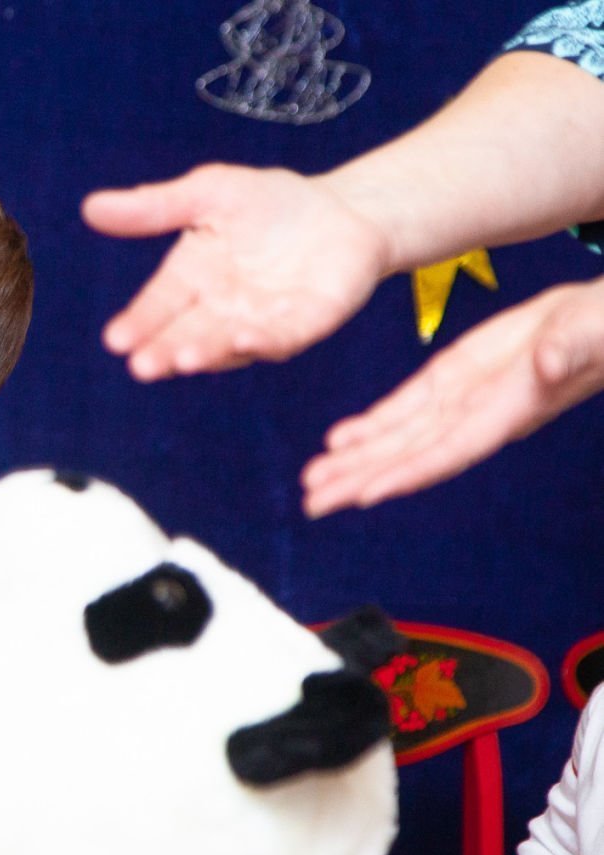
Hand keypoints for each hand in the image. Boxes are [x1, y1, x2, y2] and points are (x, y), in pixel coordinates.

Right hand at [82, 164, 388, 378]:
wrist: (345, 210)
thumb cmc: (270, 203)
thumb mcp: (208, 194)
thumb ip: (154, 207)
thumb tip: (89, 207)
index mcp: (191, 280)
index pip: (157, 307)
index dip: (137, 324)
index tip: (116, 341)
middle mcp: (220, 311)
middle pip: (185, 335)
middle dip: (164, 352)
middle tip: (142, 366)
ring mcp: (261, 323)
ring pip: (227, 344)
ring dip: (206, 353)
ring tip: (183, 359)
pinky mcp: (306, 324)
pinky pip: (282, 337)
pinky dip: (264, 341)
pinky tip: (246, 339)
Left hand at [303, 275, 603, 516]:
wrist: (598, 320)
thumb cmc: (603, 328)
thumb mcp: (592, 332)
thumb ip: (570, 351)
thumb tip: (549, 362)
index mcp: (508, 411)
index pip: (450, 451)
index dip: (408, 473)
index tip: (365, 495)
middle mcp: (476, 418)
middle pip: (410, 457)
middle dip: (360, 481)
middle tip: (312, 504)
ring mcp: (459, 402)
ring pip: (397, 439)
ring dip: (353, 461)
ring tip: (311, 481)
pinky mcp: (449, 380)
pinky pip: (403, 411)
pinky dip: (369, 428)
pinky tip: (337, 442)